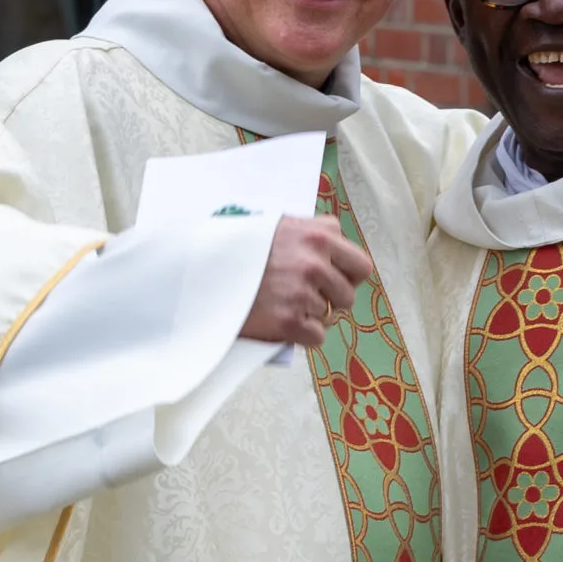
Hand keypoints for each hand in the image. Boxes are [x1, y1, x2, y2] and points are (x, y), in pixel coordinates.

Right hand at [240, 216, 374, 346]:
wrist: (202, 268)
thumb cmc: (240, 246)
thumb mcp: (279, 224)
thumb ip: (312, 234)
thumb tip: (336, 251)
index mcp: (319, 235)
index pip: (360, 266)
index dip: (348, 277)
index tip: (334, 280)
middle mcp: (315, 263)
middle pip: (348, 296)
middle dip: (331, 300)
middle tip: (306, 298)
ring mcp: (302, 293)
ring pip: (330, 317)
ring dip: (313, 316)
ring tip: (287, 306)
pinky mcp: (289, 321)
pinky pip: (317, 337)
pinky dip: (302, 335)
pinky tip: (283, 322)